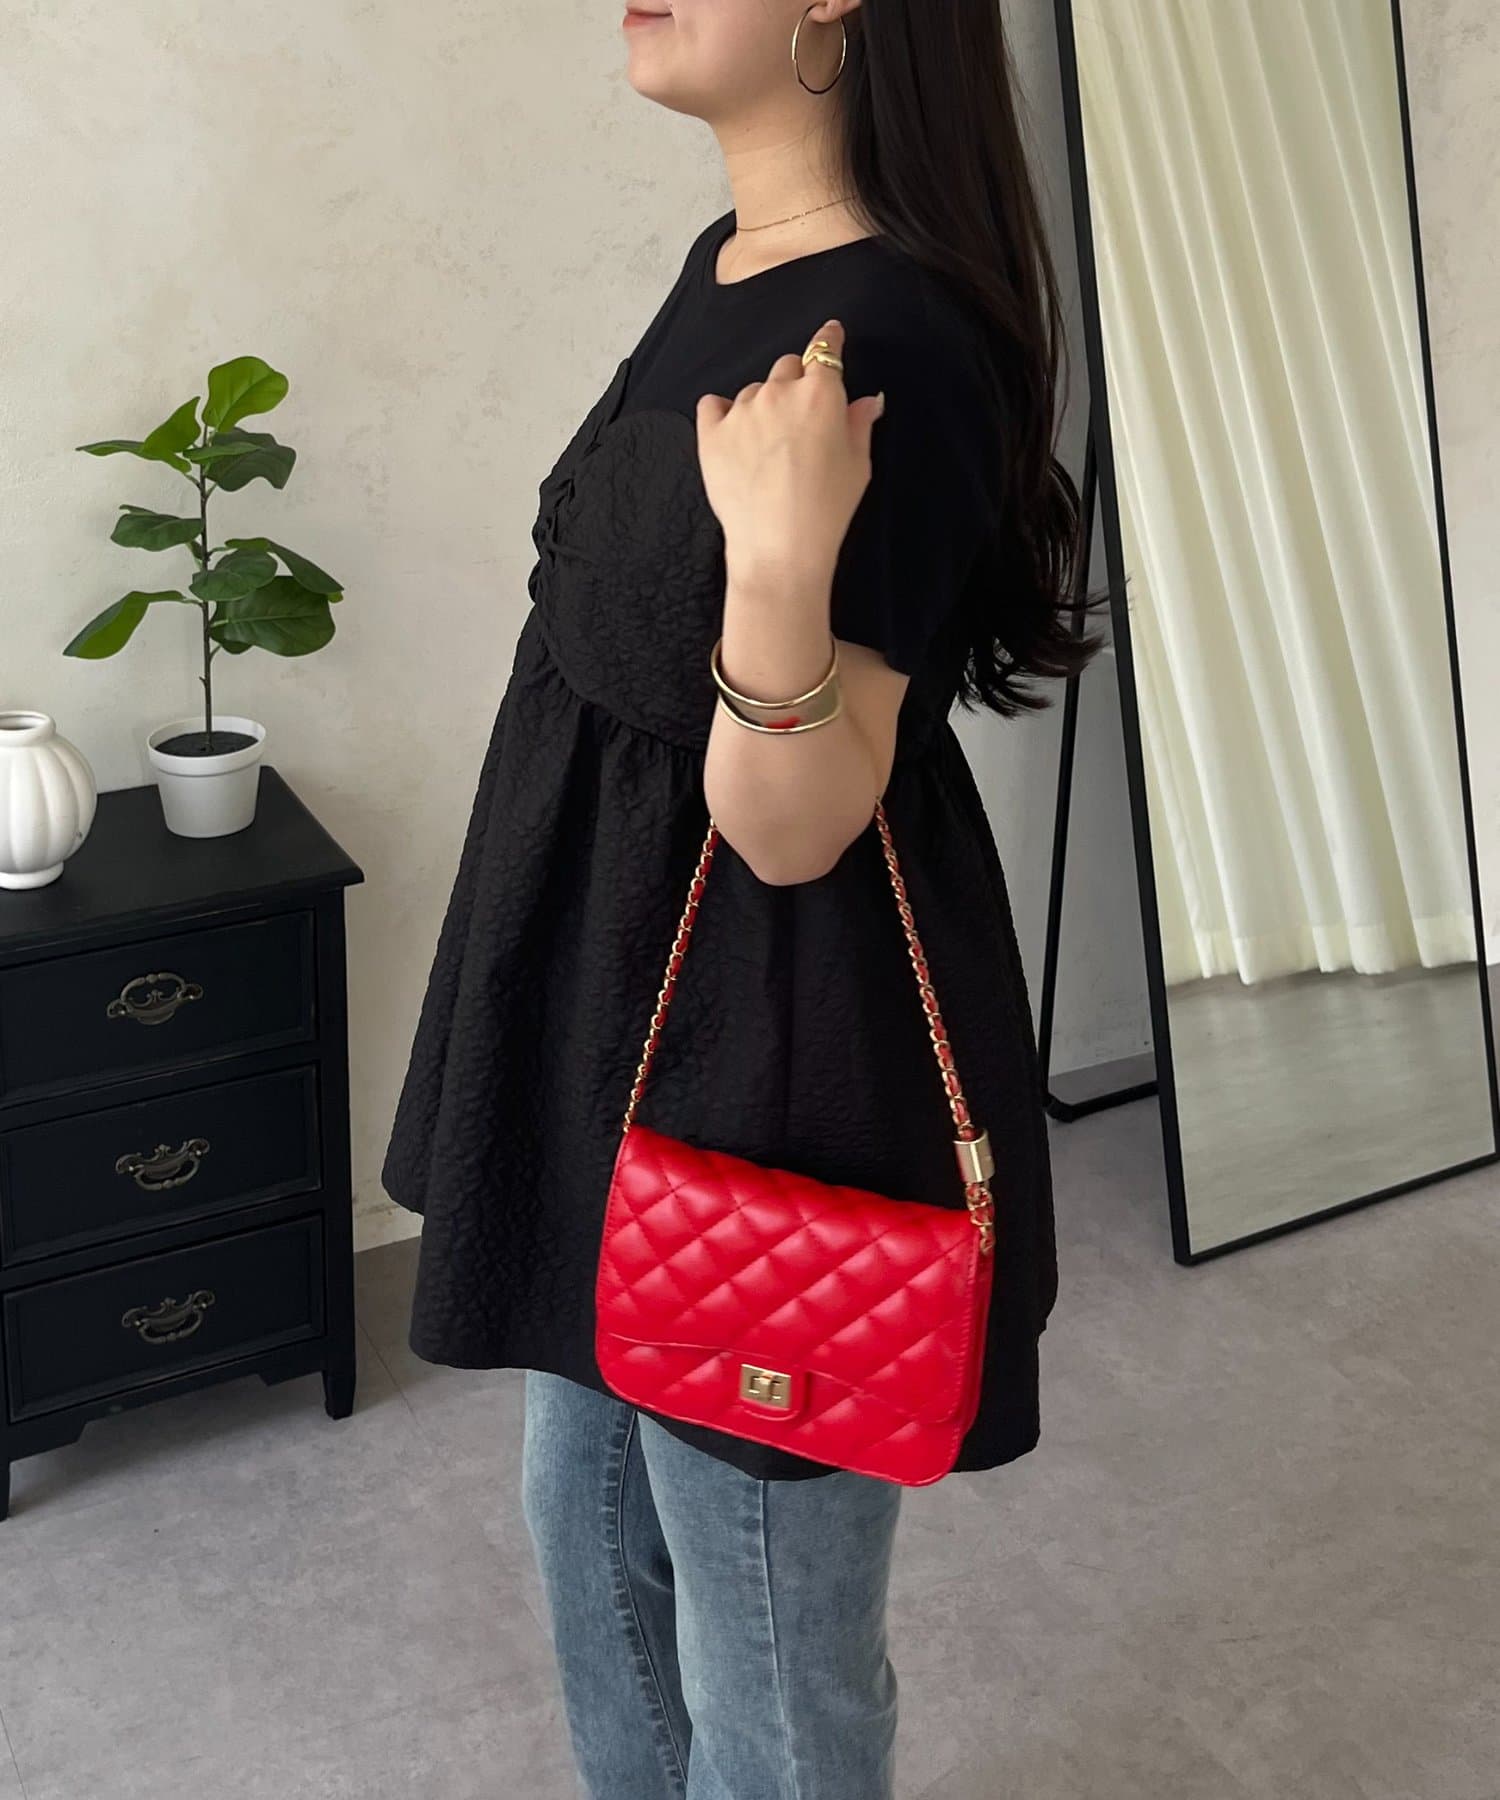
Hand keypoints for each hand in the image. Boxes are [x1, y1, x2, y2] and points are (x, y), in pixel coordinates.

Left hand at [694, 318, 884, 590]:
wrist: (779, 548)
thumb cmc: (827, 510)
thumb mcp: (858, 466)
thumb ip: (858, 423)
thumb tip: (866, 400)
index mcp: (821, 393)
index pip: (825, 348)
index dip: (829, 340)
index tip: (830, 335)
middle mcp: (779, 391)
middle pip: (788, 367)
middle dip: (796, 383)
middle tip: (800, 418)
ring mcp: (741, 411)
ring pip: (753, 390)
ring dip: (763, 405)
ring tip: (769, 446)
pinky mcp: (711, 434)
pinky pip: (713, 405)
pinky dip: (723, 414)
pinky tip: (734, 436)